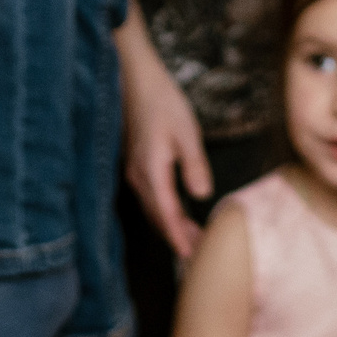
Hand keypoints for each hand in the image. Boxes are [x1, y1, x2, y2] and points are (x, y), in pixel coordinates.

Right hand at [121, 28, 211, 257]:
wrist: (136, 79)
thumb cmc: (162, 102)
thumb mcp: (186, 132)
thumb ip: (195, 166)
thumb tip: (203, 195)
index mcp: (151, 171)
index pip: (165, 215)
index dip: (178, 237)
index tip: (190, 256)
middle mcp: (138, 176)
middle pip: (157, 217)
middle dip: (176, 236)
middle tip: (199, 252)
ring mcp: (133, 170)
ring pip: (151, 208)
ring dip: (170, 224)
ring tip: (192, 236)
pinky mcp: (135, 163)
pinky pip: (148, 196)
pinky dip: (163, 210)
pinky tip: (176, 210)